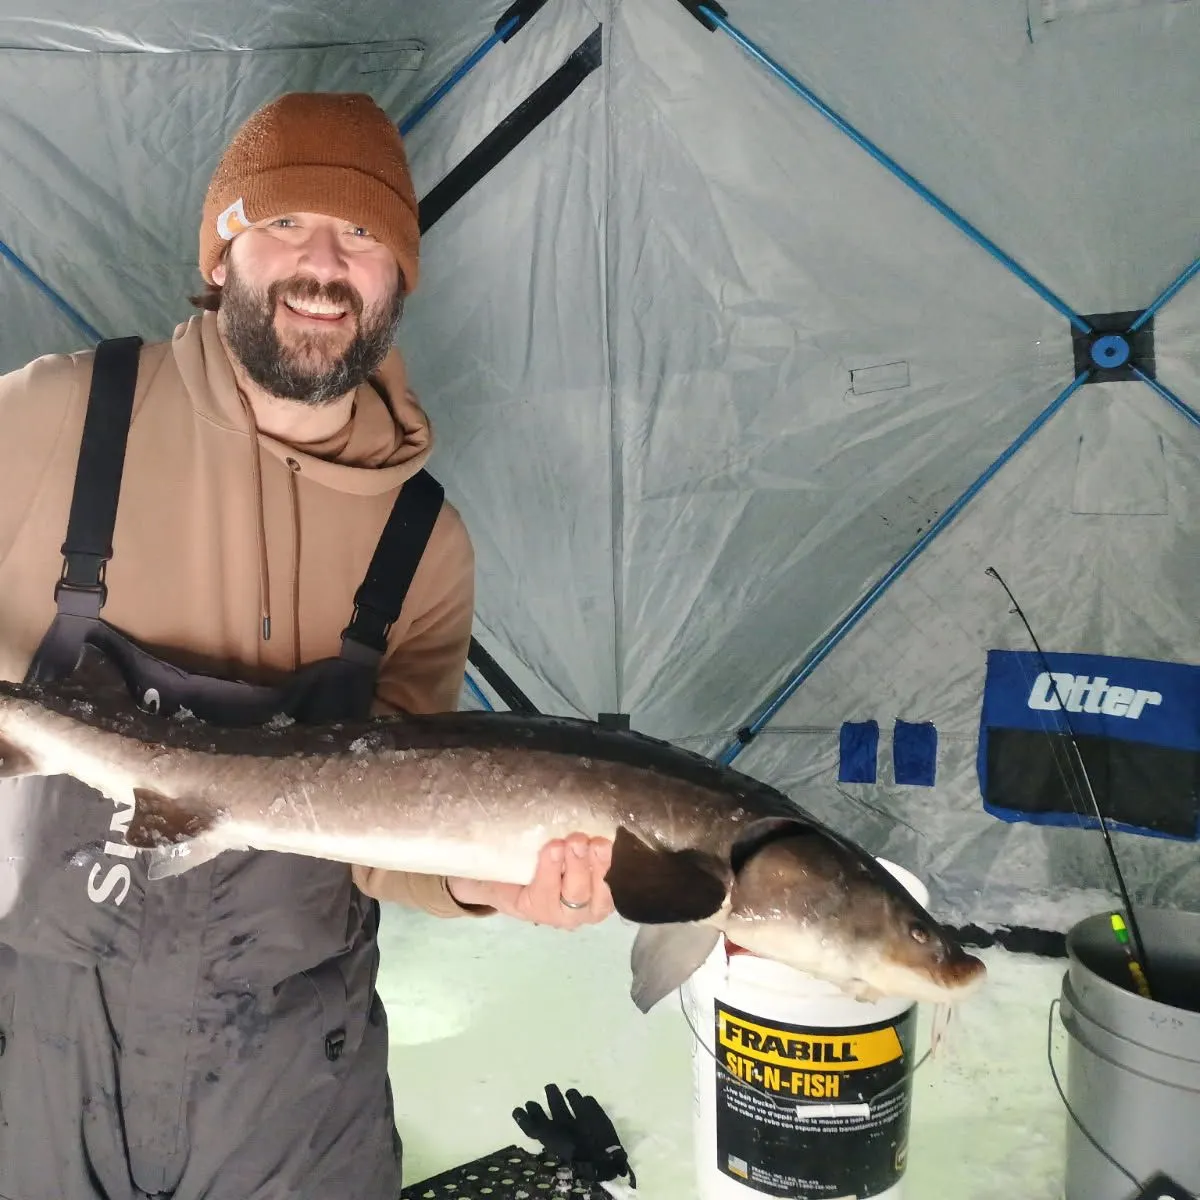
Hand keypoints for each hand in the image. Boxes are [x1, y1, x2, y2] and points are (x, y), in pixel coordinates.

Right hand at [447, 833, 613, 927]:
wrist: (530, 888)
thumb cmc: (510, 872)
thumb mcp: (499, 866)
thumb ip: (495, 855)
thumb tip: (472, 829)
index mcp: (532, 906)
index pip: (543, 893)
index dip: (549, 872)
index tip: (551, 847)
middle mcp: (562, 914)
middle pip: (575, 895)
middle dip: (577, 866)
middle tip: (575, 839)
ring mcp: (586, 909)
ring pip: (597, 895)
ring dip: (598, 867)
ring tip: (597, 843)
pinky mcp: (603, 898)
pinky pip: (611, 889)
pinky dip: (611, 870)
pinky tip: (609, 849)